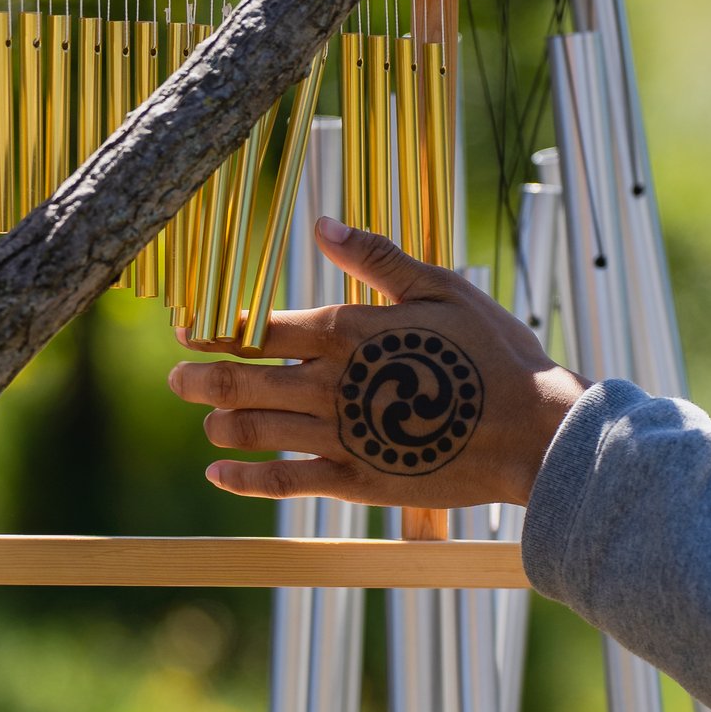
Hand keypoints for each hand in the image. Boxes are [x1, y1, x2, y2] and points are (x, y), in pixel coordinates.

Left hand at [166, 218, 589, 508]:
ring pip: (254, 431)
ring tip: (205, 421)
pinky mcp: (356, 480)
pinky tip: (218, 476)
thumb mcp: (443, 289)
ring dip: (219, 425)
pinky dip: (244, 481)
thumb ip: (377, 260)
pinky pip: (284, 483)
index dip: (213, 327)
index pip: (259, 327)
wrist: (533, 433)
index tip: (184, 328)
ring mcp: (341, 437)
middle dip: (200, 379)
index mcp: (348, 331)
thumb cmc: (496, 353)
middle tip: (176, 378)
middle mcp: (332, 385)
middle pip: (242, 381)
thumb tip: (321, 228)